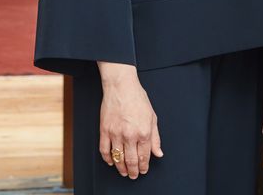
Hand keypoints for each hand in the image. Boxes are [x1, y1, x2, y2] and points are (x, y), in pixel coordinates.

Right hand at [97, 62, 162, 177]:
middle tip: (133, 175)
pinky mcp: (104, 129)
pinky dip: (107, 158)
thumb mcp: (152, 117)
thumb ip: (155, 137)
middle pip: (131, 161)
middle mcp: (130, 135)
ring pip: (118, 158)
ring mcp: (116, 133)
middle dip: (133, 171)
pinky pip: (104, 149)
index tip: (143, 171)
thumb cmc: (137, 98)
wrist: (121, 86)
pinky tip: (111, 161)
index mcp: (144, 132)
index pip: (144, 157)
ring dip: (121, 168)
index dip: (144, 167)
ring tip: (123, 172)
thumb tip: (158, 153)